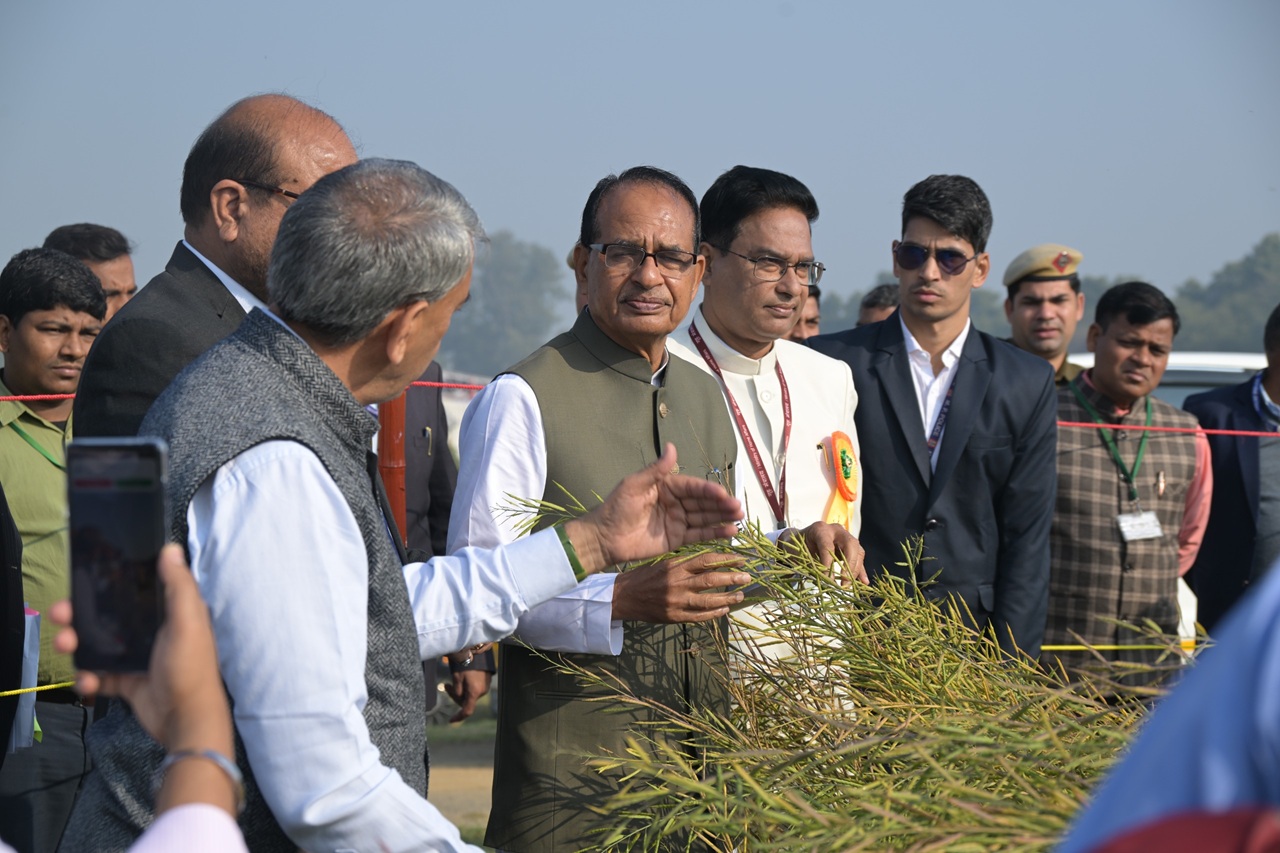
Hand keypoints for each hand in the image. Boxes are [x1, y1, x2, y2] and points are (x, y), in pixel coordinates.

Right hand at [52, 544, 230, 750]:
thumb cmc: (190, 666)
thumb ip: (178, 586)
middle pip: (109, 616)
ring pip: (98, 644)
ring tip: (66, 647)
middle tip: (61, 616)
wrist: (185, 719)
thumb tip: (170, 548)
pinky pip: (99, 674)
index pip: (135, 590)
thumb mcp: (187, 621)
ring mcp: (138, 657)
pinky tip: (86, 680)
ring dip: (78, 644)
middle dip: (80, 615)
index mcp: (170, 613)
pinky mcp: (127, 681)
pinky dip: (87, 677)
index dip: (109, 583)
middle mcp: (152, 631)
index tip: (83, 580)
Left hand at [443, 669, 491, 721]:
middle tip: (445, 685)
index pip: (467, 711)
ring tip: (452, 680)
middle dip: (455, 696)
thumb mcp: (457, 678)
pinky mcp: (486, 681)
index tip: (450, 720)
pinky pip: (475, 689)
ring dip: (461, 691)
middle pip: (467, 701)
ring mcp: (485, 686)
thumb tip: (458, 697)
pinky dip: (467, 687)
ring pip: (470, 695)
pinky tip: (462, 678)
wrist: (477, 650)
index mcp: (474, 692)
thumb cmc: (465, 664)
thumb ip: (457, 692)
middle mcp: (482, 691)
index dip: (459, 717)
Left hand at [565, 444, 742, 572]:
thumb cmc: (616, 508)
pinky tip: (729, 531)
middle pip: (702, 502)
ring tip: (739, 517)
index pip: (692, 487)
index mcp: (666, 486)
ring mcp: (677, 521)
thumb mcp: (634, 485)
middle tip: (738, 507)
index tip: (722, 494)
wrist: (604, 538)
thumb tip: (672, 446)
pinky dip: (714, 533)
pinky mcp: (677, 539)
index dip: (708, 490)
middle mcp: (675, 502)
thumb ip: (656, 469)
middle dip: (720, 504)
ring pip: (704, 518)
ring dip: (722, 517)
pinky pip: (698, 535)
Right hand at [612, 551, 750, 622]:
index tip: (740, 559)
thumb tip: (712, 562)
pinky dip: (714, 613)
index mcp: (675, 566)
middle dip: (732, 578)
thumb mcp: (665, 563)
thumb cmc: (645, 576)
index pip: (706, 560)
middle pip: (710, 580)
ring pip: (708, 601)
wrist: (625, 596)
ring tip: (740, 596)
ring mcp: (677, 602)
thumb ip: (686, 564)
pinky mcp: (674, 617)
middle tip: (747, 577)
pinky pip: (699, 616)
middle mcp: (677, 583)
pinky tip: (724, 609)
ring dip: (727, 598)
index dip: (725, 559)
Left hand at [781, 522, 868, 585]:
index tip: (828, 578)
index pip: (828, 545)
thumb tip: (826, 581)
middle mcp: (836, 530)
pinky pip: (858, 558)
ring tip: (848, 586)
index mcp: (820, 529)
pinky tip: (863, 582)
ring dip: (855, 570)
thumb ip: (812, 564)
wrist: (799, 540)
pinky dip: (860, 571)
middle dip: (849, 565)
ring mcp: (845, 538)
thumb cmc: (797, 546)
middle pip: (851, 544)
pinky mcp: (849, 547)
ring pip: (857, 552)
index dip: (829, 562)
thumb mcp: (799, 553)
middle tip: (843, 582)